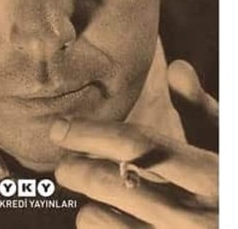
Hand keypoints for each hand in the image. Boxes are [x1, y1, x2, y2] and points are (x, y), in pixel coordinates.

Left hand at [50, 61, 217, 227]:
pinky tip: (102, 215)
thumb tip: (177, 67)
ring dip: (85, 201)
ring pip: (102, 219)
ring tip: (84, 191)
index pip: (135, 144)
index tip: (60, 127)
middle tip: (64, 162)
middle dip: (76, 168)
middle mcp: (192, 215)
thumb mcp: (227, 144)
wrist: (237, 218)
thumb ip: (201, 110)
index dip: (90, 133)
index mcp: (208, 174)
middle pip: (111, 181)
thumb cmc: (232, 183)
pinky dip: (98, 226)